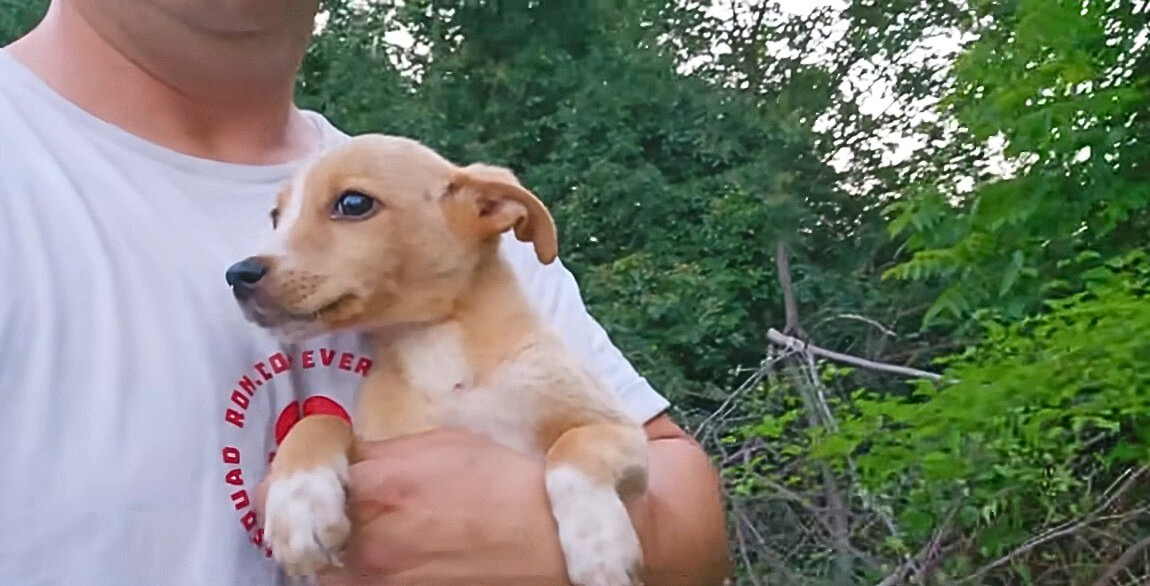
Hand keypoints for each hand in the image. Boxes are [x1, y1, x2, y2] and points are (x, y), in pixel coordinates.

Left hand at [315, 428, 578, 584]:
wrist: (548, 544)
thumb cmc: (505, 488)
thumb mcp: (444, 446)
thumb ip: (384, 453)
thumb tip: (351, 458)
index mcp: (380, 486)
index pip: (297, 477)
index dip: (292, 470)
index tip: (299, 469)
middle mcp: (368, 539)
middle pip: (295, 526)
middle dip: (303, 511)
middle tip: (319, 502)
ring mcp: (378, 580)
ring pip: (317, 565)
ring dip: (323, 546)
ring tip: (350, 533)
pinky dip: (350, 574)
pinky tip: (377, 558)